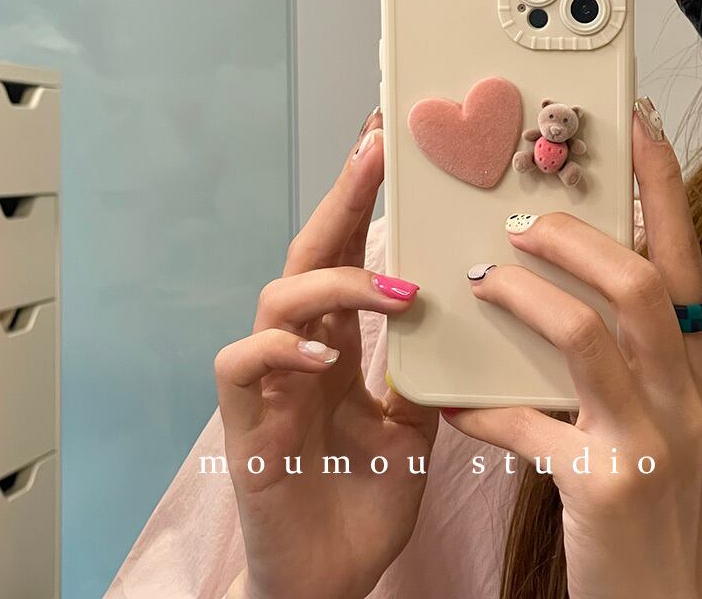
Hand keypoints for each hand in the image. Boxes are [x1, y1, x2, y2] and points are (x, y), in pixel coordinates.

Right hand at [214, 110, 437, 598]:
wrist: (325, 581)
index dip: (364, 203)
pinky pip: (244, 362)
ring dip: (335, 283)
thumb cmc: (362, 501)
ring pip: (278, 296)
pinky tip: (325, 355)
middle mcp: (300, 348)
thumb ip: (420, 375)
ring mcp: (268, 381)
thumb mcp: (410, 430)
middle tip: (374, 147)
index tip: (390, 149)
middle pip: (311, 252)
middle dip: (342, 198)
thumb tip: (458, 324)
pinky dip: (283, 348)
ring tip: (393, 290)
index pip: (349, 257)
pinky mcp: (243, 422)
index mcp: (339, 345)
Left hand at [445, 104, 701, 598]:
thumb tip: (561, 284)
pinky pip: (528, 423)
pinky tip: (451, 403)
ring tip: (481, 281)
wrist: (655, 597)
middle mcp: (689, 394)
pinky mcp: (604, 485)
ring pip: (586, 334)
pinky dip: (484, 408)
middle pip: (636, 282)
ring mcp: (651, 439)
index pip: (683, 258)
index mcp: (698, 367)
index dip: (660, 189)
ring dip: (524, 298)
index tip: (632, 128)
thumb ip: (622, 352)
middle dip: (572, 238)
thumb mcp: (651, 412)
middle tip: (516, 221)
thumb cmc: (641, 488)